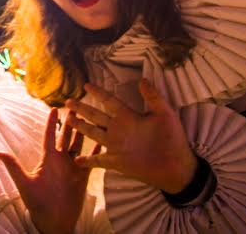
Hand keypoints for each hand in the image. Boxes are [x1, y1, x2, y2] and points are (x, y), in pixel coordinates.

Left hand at [0, 108, 98, 233]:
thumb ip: (14, 166)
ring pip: (80, 145)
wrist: (53, 221)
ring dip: (84, 132)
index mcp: (48, 159)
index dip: (51, 122)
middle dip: (71, 122)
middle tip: (76, 106)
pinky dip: (97, 150)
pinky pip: (91, 160)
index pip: (49, 136)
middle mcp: (61, 160)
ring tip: (90, 118)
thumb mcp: (24, 183)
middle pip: (67, 136)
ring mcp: (73, 167)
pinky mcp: (84, 176)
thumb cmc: (37, 203)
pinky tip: (103, 140)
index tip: (54, 108)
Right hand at [66, 81, 196, 193]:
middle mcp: (119, 130)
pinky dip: (87, 161)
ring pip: (93, 134)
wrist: (176, 166)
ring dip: (81, 128)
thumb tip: (142, 79)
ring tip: (69, 121)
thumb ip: (153, 96)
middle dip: (82, 109)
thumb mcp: (165, 114)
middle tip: (69, 102)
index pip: (109, 101)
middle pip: (96, 116)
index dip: (98, 93)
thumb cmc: (173, 139)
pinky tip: (76, 160)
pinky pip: (98, 161)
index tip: (87, 84)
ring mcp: (116, 146)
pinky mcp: (117, 162)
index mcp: (129, 117)